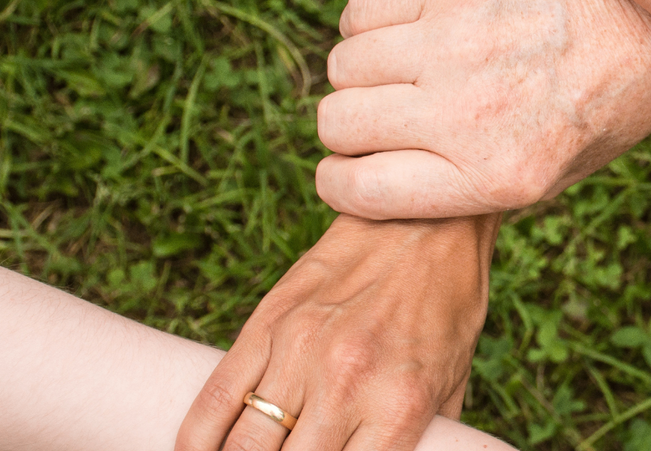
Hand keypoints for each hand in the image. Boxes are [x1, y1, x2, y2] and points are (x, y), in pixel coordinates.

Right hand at [175, 214, 499, 450]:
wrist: (429, 222)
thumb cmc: (449, 306)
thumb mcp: (453, 382)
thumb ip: (424, 437)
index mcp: (400, 406)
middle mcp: (346, 383)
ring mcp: (300, 351)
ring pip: (241, 446)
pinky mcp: (266, 322)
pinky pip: (214, 398)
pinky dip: (197, 439)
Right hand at [315, 0, 650, 219]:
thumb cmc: (606, 102)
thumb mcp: (556, 176)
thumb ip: (473, 189)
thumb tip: (389, 190)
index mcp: (497, 177)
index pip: (359, 190)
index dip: (341, 182)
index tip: (349, 170)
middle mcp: (470, 115)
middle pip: (339, 123)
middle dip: (349, 128)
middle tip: (382, 118)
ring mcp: (459, 43)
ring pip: (344, 65)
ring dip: (361, 73)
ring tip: (400, 71)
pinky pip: (362, 10)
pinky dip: (367, 24)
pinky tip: (406, 30)